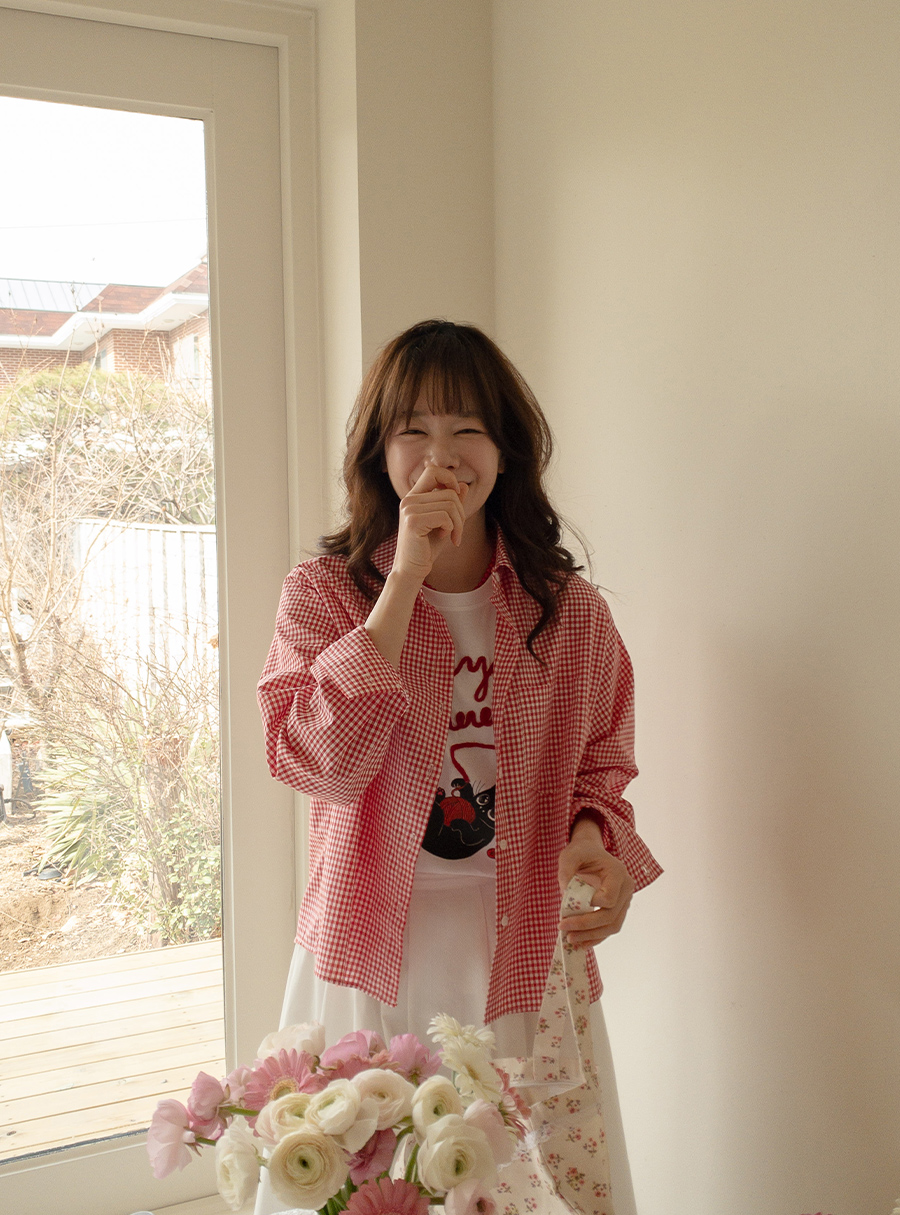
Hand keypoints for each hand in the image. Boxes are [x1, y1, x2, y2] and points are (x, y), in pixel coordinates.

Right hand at [393, 463, 468, 581]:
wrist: (412, 569)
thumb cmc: (427, 547)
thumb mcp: (444, 523)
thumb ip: (451, 504)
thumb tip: (463, 485)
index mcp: (414, 497)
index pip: (433, 470)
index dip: (449, 479)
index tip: (456, 497)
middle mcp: (409, 500)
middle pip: (449, 492)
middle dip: (460, 512)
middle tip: (457, 530)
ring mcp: (409, 509)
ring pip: (450, 504)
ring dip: (458, 523)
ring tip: (452, 536)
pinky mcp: (413, 521)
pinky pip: (445, 516)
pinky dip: (452, 528)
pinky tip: (444, 538)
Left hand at [557, 818, 633, 948]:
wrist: (591, 852)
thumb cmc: (581, 852)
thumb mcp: (570, 856)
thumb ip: (565, 872)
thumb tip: (565, 896)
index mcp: (618, 872)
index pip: (608, 898)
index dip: (590, 905)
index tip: (569, 904)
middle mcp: (626, 887)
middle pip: (611, 916)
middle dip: (586, 926)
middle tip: (564, 929)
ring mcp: (625, 900)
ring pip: (613, 925)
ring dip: (591, 936)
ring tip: (571, 939)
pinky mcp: (620, 909)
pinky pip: (611, 927)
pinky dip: (597, 936)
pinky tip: (581, 943)